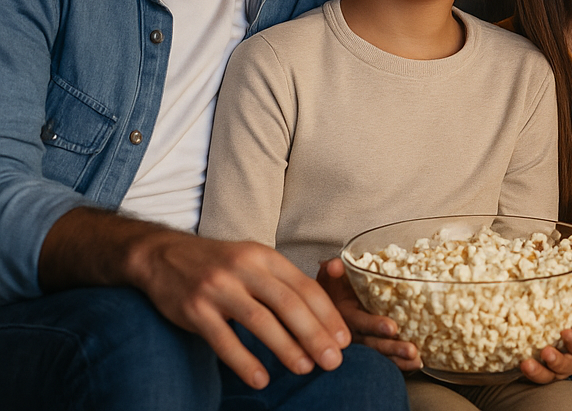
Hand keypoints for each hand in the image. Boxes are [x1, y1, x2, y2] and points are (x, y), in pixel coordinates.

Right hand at [127, 229, 349, 388]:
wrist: (164, 255)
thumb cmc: (219, 264)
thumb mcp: (252, 261)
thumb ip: (280, 283)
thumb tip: (318, 316)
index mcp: (264, 256)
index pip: (304, 287)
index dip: (327, 314)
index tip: (344, 339)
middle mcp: (244, 268)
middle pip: (288, 304)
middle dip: (314, 334)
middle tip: (333, 360)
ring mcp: (219, 288)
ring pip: (260, 321)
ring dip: (286, 348)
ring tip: (305, 369)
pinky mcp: (195, 309)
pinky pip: (223, 340)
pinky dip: (244, 361)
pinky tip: (261, 379)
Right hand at [317, 257, 421, 369]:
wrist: (323, 307)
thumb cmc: (332, 289)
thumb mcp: (328, 277)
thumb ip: (331, 270)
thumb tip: (335, 265)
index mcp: (344, 315)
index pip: (359, 322)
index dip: (375, 325)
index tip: (392, 327)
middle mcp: (351, 333)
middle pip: (372, 344)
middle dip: (391, 348)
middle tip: (411, 350)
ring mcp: (361, 343)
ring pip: (379, 355)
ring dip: (398, 360)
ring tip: (417, 360)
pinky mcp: (369, 348)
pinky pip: (384, 360)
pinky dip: (399, 365)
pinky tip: (415, 365)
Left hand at [520, 302, 571, 383]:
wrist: (557, 332)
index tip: (566, 332)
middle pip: (568, 365)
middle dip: (557, 360)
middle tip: (546, 352)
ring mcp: (558, 369)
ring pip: (551, 375)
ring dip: (539, 371)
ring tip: (528, 364)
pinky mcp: (544, 374)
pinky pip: (538, 377)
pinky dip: (530, 373)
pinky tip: (522, 364)